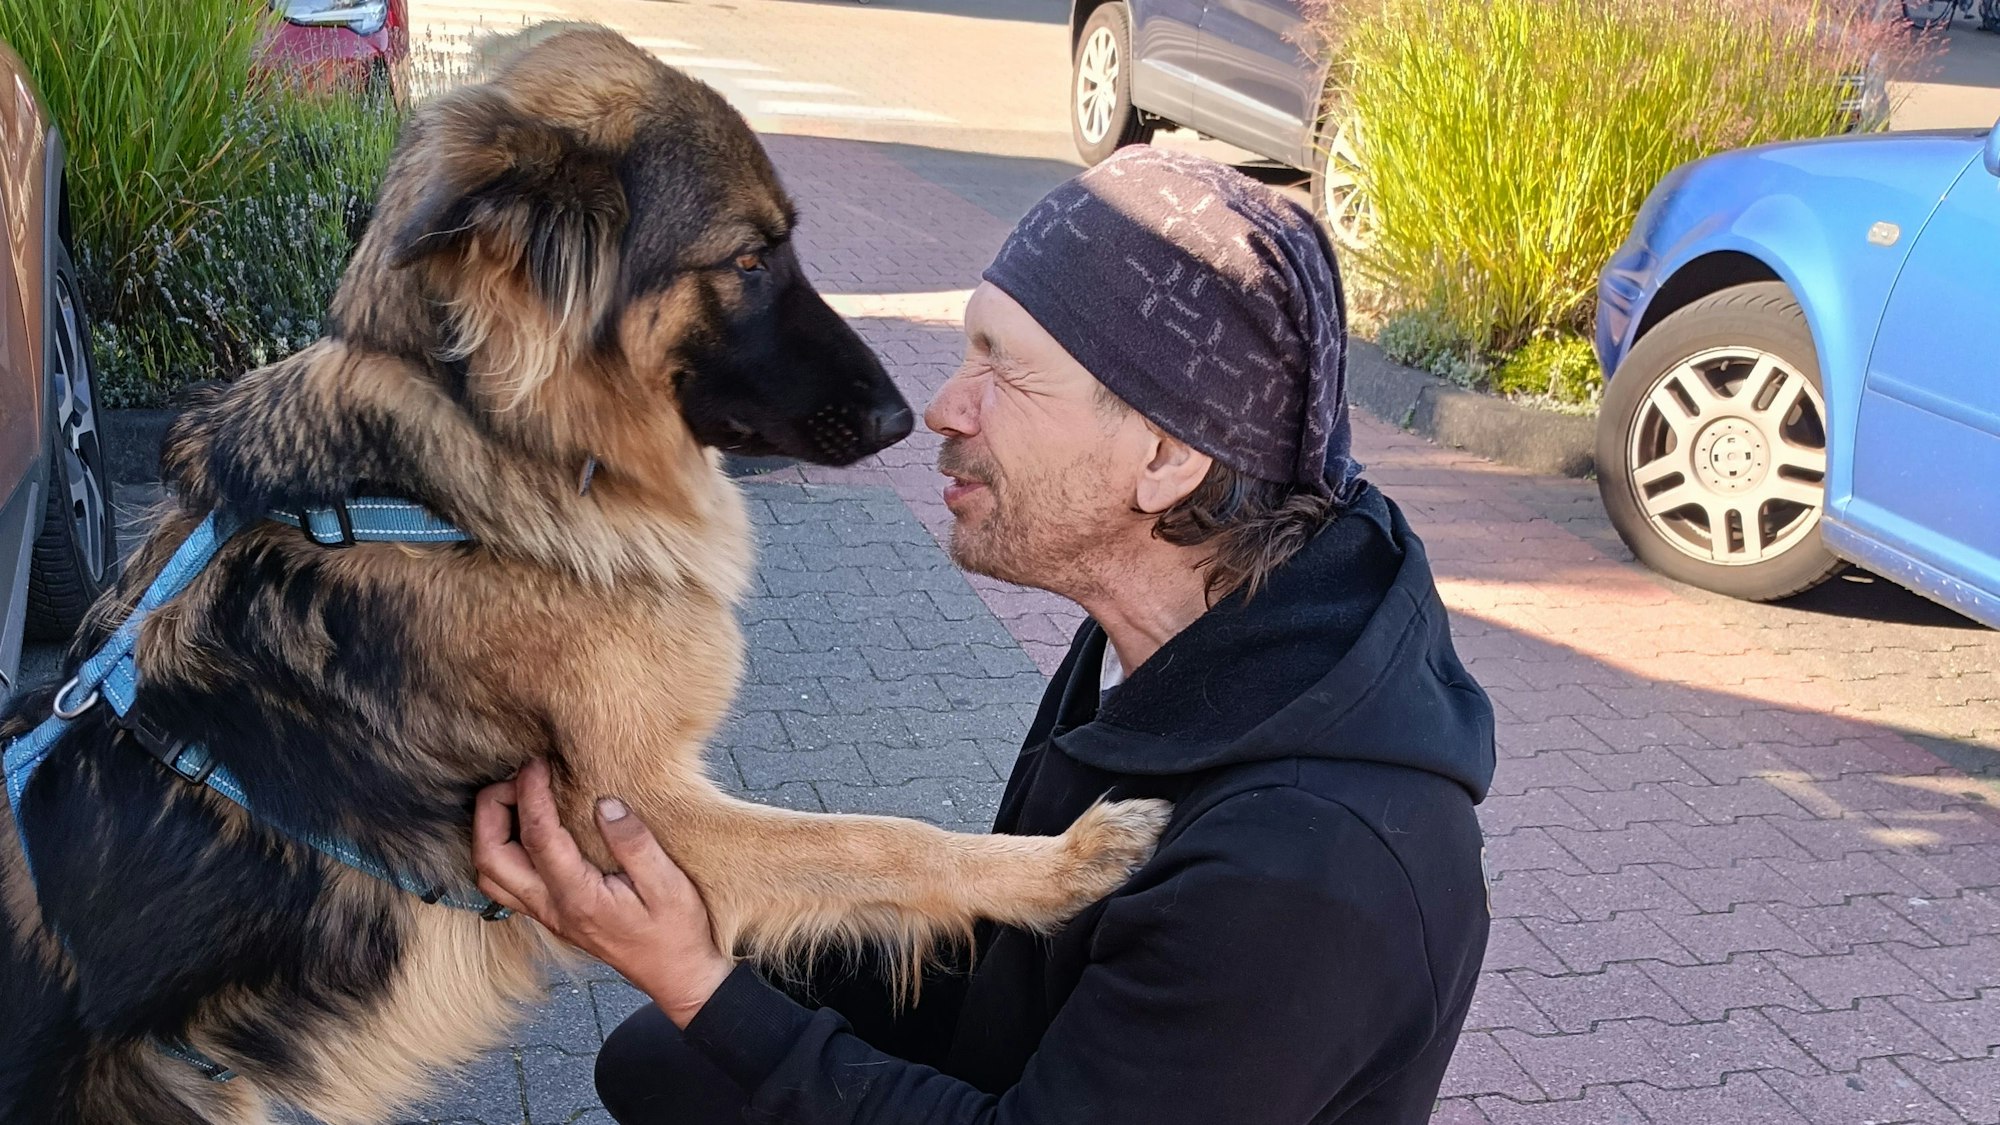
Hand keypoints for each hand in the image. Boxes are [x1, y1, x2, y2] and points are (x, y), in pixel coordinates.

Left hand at [472, 759, 734, 1026]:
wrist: (678, 975)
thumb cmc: (678, 930)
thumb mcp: (668, 884)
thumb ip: (634, 843)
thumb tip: (605, 804)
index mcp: (578, 897)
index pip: (538, 837)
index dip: (531, 793)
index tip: (538, 763)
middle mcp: (552, 908)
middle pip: (491, 858)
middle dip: (492, 810)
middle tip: (518, 777)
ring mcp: (548, 915)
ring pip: (491, 874)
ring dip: (490, 831)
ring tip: (517, 797)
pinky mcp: (553, 915)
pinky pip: (505, 883)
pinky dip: (502, 849)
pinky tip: (525, 828)